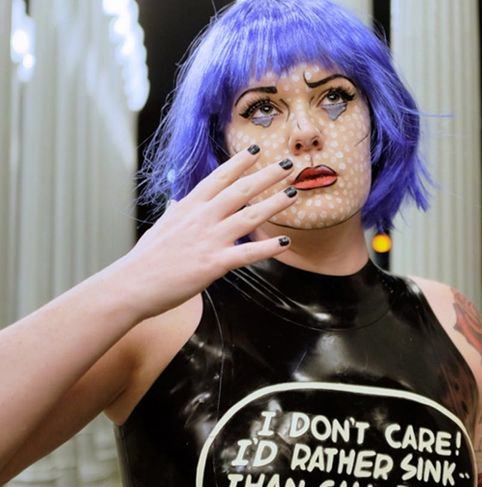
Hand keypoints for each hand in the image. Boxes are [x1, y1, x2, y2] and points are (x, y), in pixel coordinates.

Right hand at [115, 146, 297, 319]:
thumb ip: (174, 213)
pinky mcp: (214, 264)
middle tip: (286, 164)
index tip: (256, 150)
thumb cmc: (146, 259)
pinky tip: (285, 242)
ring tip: (294, 193)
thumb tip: (177, 202)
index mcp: (188, 207)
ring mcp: (209, 239)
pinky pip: (247, 254)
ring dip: (274, 203)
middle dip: (266, 176)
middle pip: (240, 190)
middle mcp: (202, 217)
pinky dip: (268, 248)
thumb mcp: (161, 227)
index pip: (218, 178)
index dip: (239, 163)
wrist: (131, 284)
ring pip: (248, 216)